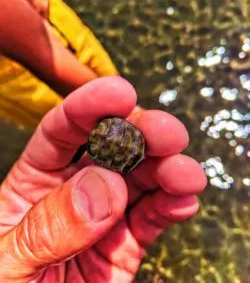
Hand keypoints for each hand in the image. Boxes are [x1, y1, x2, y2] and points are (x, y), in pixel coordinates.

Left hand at [0, 77, 206, 282]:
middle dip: (140, 133)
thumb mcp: (8, 263)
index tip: (119, 93)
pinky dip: (172, 207)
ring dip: (166, 170)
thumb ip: (49, 226)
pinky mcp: (126, 245)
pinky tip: (184, 200)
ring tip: (184, 172)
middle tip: (167, 132)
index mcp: (33, 183)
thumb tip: (104, 187)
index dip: (89, 107)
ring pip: (139, 180)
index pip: (61, 131)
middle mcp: (73, 190)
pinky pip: (152, 219)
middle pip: (110, 148)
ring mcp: (104, 215)